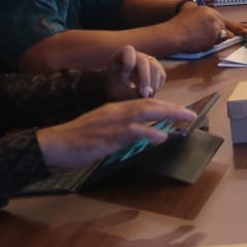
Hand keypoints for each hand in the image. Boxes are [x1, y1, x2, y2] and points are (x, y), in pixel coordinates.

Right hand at [36, 99, 195, 169]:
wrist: (55, 143)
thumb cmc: (77, 139)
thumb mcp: (102, 128)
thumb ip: (122, 129)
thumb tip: (143, 135)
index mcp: (115, 108)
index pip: (145, 102)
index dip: (165, 105)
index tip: (179, 110)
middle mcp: (117, 111)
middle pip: (151, 104)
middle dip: (173, 108)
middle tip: (191, 114)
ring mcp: (113, 122)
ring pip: (147, 112)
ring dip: (169, 115)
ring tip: (185, 119)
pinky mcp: (109, 135)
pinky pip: (134, 131)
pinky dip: (150, 133)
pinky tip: (162, 138)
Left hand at [103, 45, 165, 99]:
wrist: (119, 92)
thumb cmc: (115, 90)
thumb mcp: (117, 92)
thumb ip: (129, 92)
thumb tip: (148, 92)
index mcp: (120, 56)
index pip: (128, 51)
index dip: (128, 63)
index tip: (124, 79)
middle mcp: (136, 55)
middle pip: (144, 61)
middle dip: (144, 78)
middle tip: (143, 94)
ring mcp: (148, 60)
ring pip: (156, 68)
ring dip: (153, 84)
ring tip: (146, 96)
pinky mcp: (157, 69)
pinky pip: (162, 75)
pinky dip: (157, 86)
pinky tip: (149, 94)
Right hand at [168, 3, 243, 49]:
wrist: (173, 34)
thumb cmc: (179, 23)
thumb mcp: (189, 10)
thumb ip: (200, 11)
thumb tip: (202, 10)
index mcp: (210, 11)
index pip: (225, 19)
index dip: (237, 25)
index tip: (246, 27)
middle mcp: (215, 19)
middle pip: (228, 27)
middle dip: (239, 30)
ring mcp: (215, 30)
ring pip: (221, 36)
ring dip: (215, 38)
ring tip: (201, 36)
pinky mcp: (212, 39)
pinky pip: (215, 43)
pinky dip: (210, 43)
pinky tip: (200, 41)